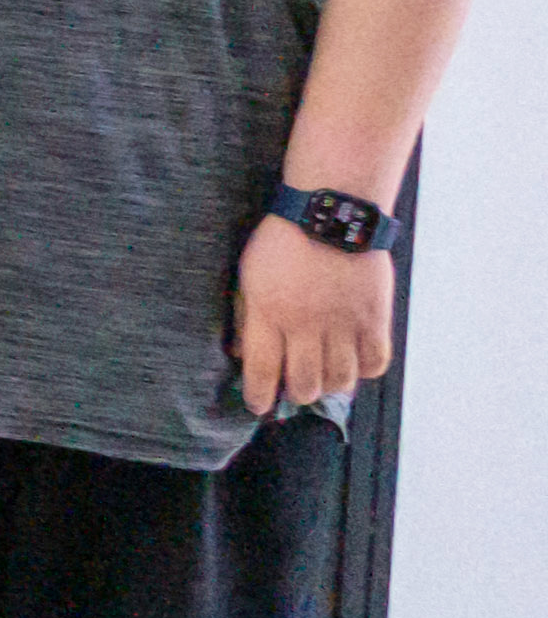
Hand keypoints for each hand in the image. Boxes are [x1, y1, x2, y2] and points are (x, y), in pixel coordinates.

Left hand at [235, 219, 397, 417]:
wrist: (331, 212)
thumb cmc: (283, 241)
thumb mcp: (248, 277)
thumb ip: (245, 318)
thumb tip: (242, 356)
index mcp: (269, 314)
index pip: (262, 372)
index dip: (259, 396)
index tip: (259, 405)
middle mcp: (307, 325)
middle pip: (304, 383)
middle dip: (296, 393)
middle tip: (295, 386)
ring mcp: (344, 323)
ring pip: (340, 379)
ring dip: (330, 385)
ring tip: (323, 376)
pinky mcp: (375, 317)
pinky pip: (375, 362)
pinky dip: (365, 370)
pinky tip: (354, 362)